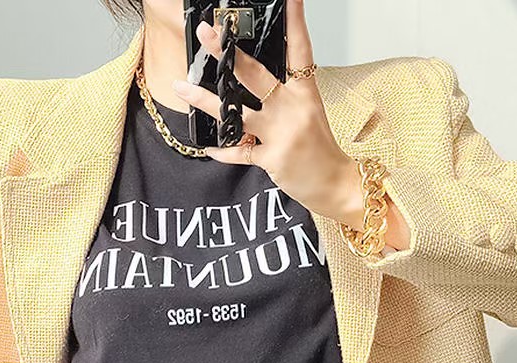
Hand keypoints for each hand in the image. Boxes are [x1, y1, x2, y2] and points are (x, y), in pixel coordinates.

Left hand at [172, 0, 405, 247]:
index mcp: (305, 93)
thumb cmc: (321, 151)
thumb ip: (284, 98)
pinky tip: (208, 148)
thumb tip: (253, 85)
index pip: (300, 50)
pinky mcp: (272, 159)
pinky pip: (239, 152)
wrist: (335, 185)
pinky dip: (223, 151)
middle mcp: (292, 109)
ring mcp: (281, 134)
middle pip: (256, 74)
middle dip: (228, 52)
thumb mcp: (309, 114)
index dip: (295, 22)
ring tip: (181, 86)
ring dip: (205, 100)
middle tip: (208, 32)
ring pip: (236, 112)